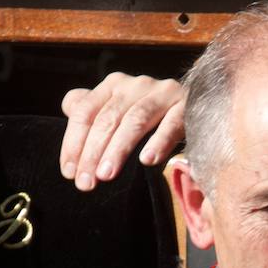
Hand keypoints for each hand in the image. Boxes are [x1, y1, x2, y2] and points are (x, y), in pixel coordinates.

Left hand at [59, 72, 185, 190]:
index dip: (73, 143)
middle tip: (86, 183)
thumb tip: (69, 109)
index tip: (69, 173)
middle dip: (92, 153)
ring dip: (118, 149)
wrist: (197, 99)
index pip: (85, 112)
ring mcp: (162, 93)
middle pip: (107, 118)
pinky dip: (159, 142)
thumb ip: (92, 109)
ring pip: (134, 120)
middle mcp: (135, 85)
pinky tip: (147, 160)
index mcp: (112, 85)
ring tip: (106, 175)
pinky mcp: (186, 105)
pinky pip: (171, 124)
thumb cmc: (148, 113)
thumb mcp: (116, 109)